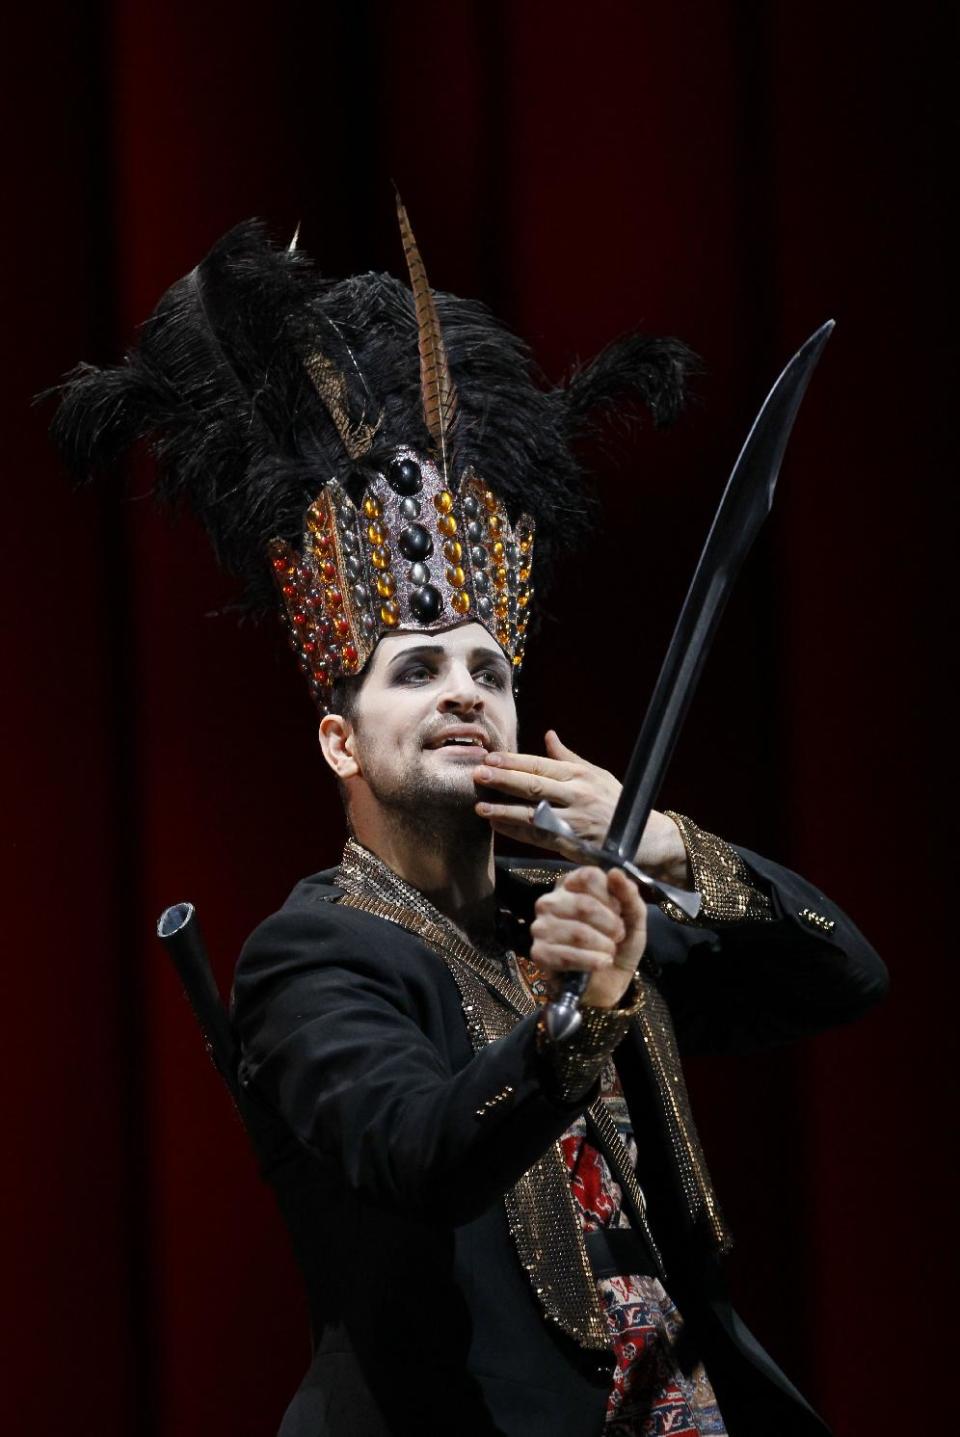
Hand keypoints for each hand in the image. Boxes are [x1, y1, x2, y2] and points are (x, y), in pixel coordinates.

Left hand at [474, 730, 691, 888]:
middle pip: (534, 785)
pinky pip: (539, 837)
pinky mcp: (573, 844)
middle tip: (478, 774)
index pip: (541, 765)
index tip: (490, 758)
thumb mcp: (597, 775)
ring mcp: (575, 821)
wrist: (645, 838)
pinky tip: (498, 827)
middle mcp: (577, 796)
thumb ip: (569, 758)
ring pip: (533, 814)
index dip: (513, 762)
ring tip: (481, 806)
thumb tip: (549, 736)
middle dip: (504, 780)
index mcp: (580, 776)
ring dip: (505, 811)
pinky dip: (517, 832)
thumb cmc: (618, 804)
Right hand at [529, 866, 646, 1008]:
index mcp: (571, 885)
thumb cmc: (619, 944)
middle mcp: (550, 901)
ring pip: (578, 932)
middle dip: (611, 925)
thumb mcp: (633, 918)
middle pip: (584, 904)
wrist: (608, 982)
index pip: (589, 876)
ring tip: (609, 952)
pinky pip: (568, 955)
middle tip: (617, 936)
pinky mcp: (539, 952)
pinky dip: (592, 962)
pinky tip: (600, 964)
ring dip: (604, 946)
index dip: (611, 897)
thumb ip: (629, 894)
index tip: (618, 912)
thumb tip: (615, 873)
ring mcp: (541, 927)